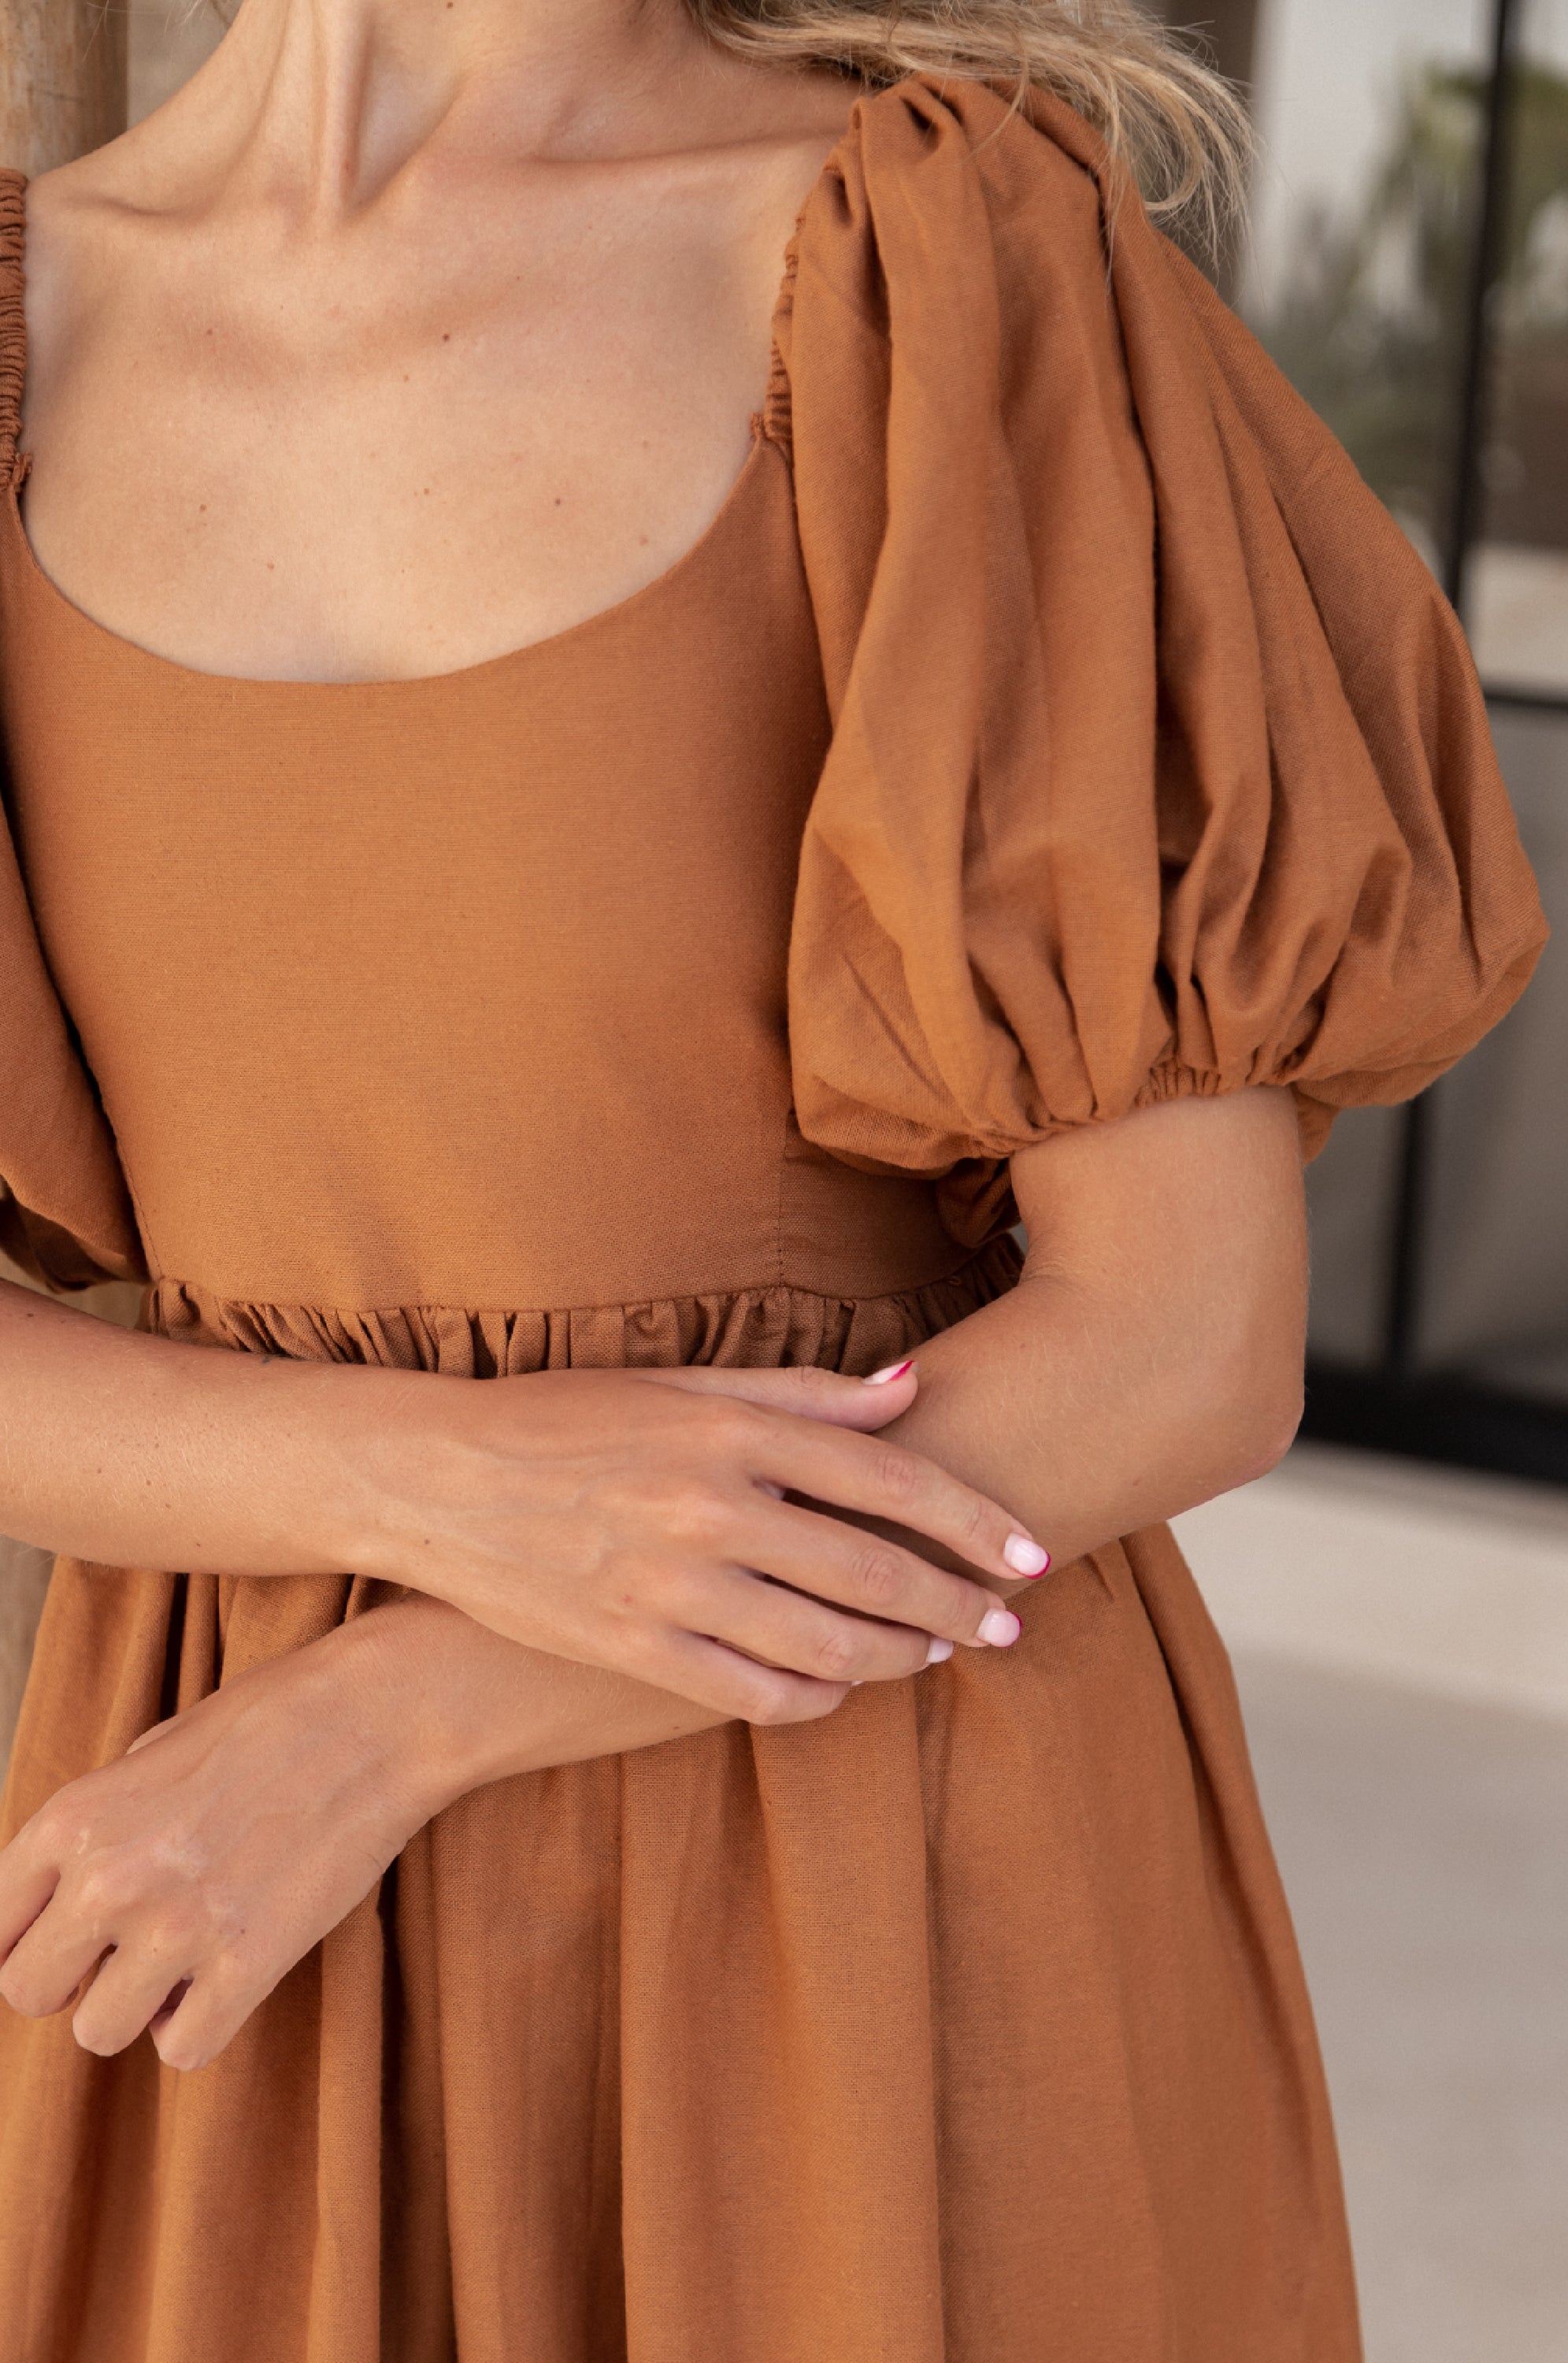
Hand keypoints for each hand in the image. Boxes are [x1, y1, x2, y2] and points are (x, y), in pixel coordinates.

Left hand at [0, 1626, 434, 2073]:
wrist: (377, 1715)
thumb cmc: (270, 1719)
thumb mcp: (153, 1751)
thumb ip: (98, 1826)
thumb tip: (62, 1896)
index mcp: (74, 1817)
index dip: (27, 1938)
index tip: (63, 1940)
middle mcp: (111, 1877)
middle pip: (28, 1993)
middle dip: (72, 1977)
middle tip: (123, 1950)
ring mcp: (179, 1926)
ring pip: (99, 2033)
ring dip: (138, 2006)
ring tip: (182, 1959)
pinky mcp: (248, 1963)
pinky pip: (183, 2049)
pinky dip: (200, 2024)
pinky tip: (226, 1976)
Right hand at [352, 1359, 1048, 1721]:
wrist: (437, 1479)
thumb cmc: (564, 1417)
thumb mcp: (680, 1384)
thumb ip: (802, 1393)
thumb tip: (911, 1388)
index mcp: (728, 1428)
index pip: (885, 1476)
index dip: (970, 1519)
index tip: (1028, 1551)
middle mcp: (707, 1506)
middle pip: (871, 1569)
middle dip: (956, 1602)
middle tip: (1009, 1621)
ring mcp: (669, 1583)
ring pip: (823, 1641)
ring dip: (897, 1654)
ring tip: (935, 1653)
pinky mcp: (632, 1644)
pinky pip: (750, 1692)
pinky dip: (812, 1696)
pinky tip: (839, 1687)